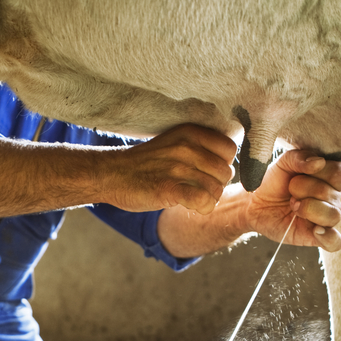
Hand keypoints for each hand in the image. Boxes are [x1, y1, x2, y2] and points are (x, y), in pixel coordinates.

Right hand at [101, 124, 237, 214]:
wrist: (111, 174)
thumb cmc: (145, 163)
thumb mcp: (174, 143)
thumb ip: (200, 147)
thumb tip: (228, 164)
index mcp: (190, 132)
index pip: (230, 149)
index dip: (222, 164)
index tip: (206, 172)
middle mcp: (187, 147)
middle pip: (226, 172)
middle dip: (215, 185)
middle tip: (197, 188)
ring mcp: (178, 167)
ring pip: (216, 189)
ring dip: (208, 199)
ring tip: (190, 197)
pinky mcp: (169, 188)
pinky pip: (204, 201)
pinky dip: (202, 208)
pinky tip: (189, 206)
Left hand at [248, 149, 340, 250]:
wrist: (254, 203)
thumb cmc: (273, 181)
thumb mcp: (282, 162)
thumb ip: (299, 157)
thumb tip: (319, 162)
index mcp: (330, 177)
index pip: (338, 173)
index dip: (318, 173)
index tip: (298, 174)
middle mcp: (332, 197)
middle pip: (331, 194)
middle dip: (304, 190)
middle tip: (290, 193)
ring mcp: (326, 218)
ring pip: (334, 215)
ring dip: (309, 209)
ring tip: (293, 207)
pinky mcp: (317, 236)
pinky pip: (335, 242)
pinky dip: (329, 237)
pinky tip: (315, 230)